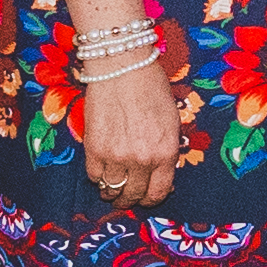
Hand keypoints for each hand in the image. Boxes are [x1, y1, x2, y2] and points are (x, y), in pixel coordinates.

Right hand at [77, 48, 187, 209]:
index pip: (158, 193)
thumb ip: (166, 150)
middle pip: (133, 195)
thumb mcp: (172, 122)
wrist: (123, 67)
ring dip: (111, 192)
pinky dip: (97, 176)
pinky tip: (101, 170)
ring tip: (111, 188)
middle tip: (126, 197)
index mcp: (165, 153)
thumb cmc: (151, 88)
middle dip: (130, 199)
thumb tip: (160, 172)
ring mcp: (116, 156)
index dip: (151, 199)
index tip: (146, 198)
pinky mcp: (94, 149)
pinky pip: (94, 175)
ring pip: (111, 189)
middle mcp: (142, 160)